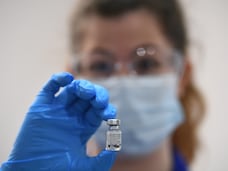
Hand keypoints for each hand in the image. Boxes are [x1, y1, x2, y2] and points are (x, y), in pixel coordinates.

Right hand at [1, 72, 116, 170]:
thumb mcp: (84, 168)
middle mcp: (72, 116)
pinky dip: (58, 79)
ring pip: (72, 90)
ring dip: (82, 86)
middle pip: (88, 98)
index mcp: (83, 127)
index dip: (105, 108)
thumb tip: (115, 147)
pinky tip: (67, 78)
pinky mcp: (42, 106)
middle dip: (96, 95)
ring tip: (86, 91)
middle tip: (98, 100)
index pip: (98, 111)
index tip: (108, 114)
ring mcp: (57, 109)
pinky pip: (51, 87)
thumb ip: (102, 160)